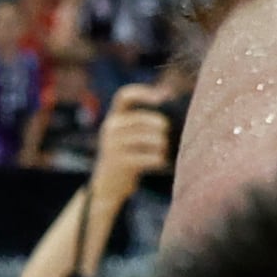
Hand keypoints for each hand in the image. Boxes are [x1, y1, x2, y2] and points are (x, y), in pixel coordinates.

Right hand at [92, 79, 173, 194]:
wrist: (107, 184)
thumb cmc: (126, 154)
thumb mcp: (126, 133)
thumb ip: (142, 118)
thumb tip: (169, 92)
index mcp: (113, 118)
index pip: (125, 96)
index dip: (143, 92)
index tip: (163, 98)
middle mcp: (110, 128)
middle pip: (146, 120)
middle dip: (161, 127)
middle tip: (164, 136)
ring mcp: (114, 146)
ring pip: (152, 139)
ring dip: (162, 145)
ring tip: (162, 150)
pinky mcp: (121, 163)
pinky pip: (151, 157)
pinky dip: (159, 160)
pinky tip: (160, 163)